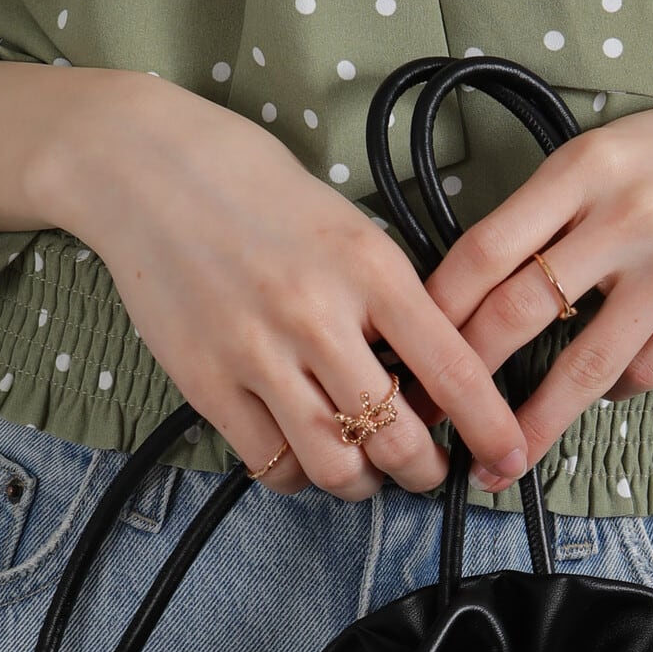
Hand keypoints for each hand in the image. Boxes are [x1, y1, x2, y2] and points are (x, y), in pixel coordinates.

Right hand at [39, 71, 529, 499]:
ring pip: (335, 466)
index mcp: (369, 269)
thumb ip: (393, 300)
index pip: (453, 369)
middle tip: (424, 466)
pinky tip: (303, 453)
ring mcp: (257, 354)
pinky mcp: (207, 384)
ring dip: (361, 483)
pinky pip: (271, 465)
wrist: (143, 168)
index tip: (508, 457)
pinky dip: (298, 475)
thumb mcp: (348, 227)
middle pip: (397, 439)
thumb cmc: (257, 192)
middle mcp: (316, 315)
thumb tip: (437, 376)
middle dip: (423, 470)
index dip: (490, 428)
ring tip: (363, 469)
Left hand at [409, 63, 652, 478]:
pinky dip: (614, 388)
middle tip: (431, 423)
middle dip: (466, 380)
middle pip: (520, 313)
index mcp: (585, 167)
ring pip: (584, 366)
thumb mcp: (606, 154)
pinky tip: (605, 384)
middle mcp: (630, 214)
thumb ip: (545, 214)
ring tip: (500, 462)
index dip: (436, 316)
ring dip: (534, 424)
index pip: (484, 251)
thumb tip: (468, 299)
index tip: (407, 361)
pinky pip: (645, 370)